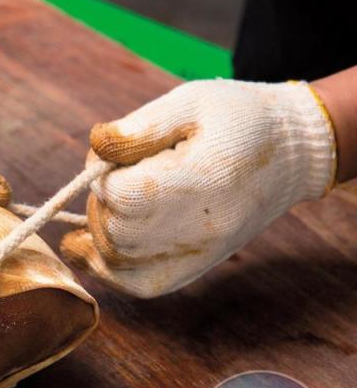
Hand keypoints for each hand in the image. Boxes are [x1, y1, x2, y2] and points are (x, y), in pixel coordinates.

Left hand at [60, 80, 335, 297]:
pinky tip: (97, 240)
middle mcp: (200, 229)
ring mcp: (197, 255)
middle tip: (122, 173)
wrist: (291, 155)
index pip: (120, 194)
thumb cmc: (238, 118)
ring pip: (116, 259)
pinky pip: (134, 284)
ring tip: (123, 197)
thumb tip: (95, 145)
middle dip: (102, 200)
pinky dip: (107, 265)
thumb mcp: (190, 102)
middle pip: (114, 230)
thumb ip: (139, 127)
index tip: (121, 154)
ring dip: (101, 228)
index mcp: (201, 181)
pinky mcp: (192, 270)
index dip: (104, 172)